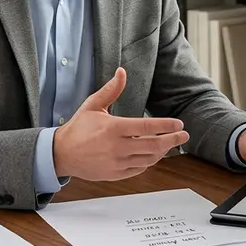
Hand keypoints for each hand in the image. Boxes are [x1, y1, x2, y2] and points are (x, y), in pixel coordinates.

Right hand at [53, 67, 189, 180]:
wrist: (61, 154)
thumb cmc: (78, 128)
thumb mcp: (93, 105)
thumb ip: (111, 89)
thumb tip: (122, 71)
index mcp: (113, 128)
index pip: (147, 127)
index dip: (166, 126)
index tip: (179, 124)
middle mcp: (117, 147)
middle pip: (153, 145)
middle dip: (172, 140)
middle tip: (184, 135)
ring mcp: (116, 163)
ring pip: (148, 159)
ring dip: (163, 151)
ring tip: (170, 143)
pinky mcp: (115, 174)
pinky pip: (139, 169)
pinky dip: (149, 162)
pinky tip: (153, 154)